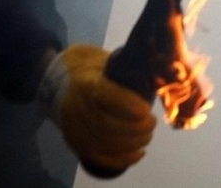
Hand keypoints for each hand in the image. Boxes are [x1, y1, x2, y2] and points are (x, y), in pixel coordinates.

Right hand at [38, 45, 156, 171]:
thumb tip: (158, 75)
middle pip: (107, 125)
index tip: (146, 108)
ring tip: (147, 135)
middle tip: (151, 123)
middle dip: (136, 128)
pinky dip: (123, 159)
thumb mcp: (107, 61)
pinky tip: (139, 152)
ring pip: (106, 144)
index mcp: (85, 83)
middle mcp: (76, 107)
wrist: (62, 82)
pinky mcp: (75, 143)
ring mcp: (74, 128)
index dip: (129, 105)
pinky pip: (100, 158)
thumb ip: (128, 68)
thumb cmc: (93, 71)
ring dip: (133, 143)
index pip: (105, 96)